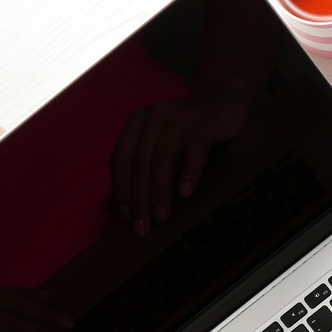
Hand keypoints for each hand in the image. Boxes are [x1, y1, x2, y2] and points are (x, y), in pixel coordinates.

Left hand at [108, 94, 247, 235]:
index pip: (120, 159)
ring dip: (160, 191)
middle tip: (143, 227)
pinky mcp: (205, 122)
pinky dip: (189, 172)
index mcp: (136, 121)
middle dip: (140, 198)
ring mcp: (179, 116)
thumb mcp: (157, 150)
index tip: (126, 218)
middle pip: (140, 162)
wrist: (222, 104)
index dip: (120, 190)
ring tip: (161, 217)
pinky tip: (186, 193)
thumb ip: (133, 175)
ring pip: (162, 157)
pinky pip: (195, 150)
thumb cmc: (185, 133)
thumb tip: (109, 207)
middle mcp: (154, 115)